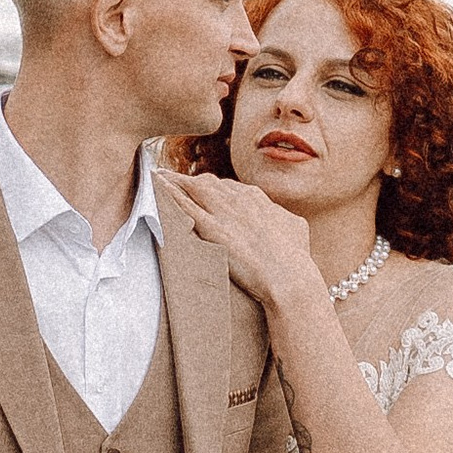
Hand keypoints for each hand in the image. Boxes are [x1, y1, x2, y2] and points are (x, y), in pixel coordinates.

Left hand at [160, 171, 325, 315]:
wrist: (288, 276)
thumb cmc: (296, 257)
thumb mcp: (295, 228)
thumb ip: (281, 217)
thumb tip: (279, 215)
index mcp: (258, 198)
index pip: (231, 188)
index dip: (217, 191)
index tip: (208, 194)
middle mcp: (239, 198)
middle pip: (210, 184)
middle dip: (194, 183)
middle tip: (179, 184)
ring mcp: (223, 212)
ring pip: (194, 188)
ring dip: (176, 180)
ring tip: (159, 176)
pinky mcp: (211, 228)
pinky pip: (184, 204)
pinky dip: (169, 190)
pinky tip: (157, 182)